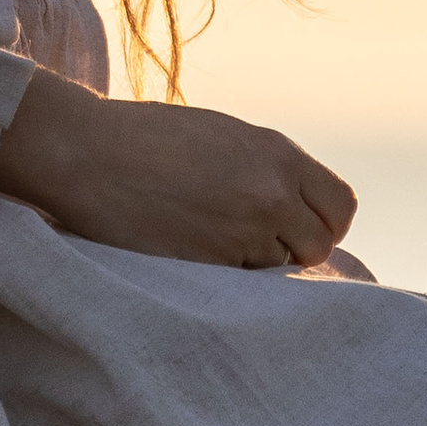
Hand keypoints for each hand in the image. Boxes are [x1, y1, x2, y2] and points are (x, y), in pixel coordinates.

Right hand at [0, 68, 357, 268]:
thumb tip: (298, 207)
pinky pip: (235, 289)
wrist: (86, 153)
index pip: (341, 205)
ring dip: (251, 266)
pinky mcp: (207, 265)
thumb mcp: (224, 137)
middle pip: (317, 247)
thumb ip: (269, 169)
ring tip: (208, 242)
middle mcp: (270, 192)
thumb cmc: (147, 139)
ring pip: (275, 272)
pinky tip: (187, 253)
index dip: (324, 224)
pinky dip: (218, 280)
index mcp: (277, 154)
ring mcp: (240, 232)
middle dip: (292, 252)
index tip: (299, 230)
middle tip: (253, 245)